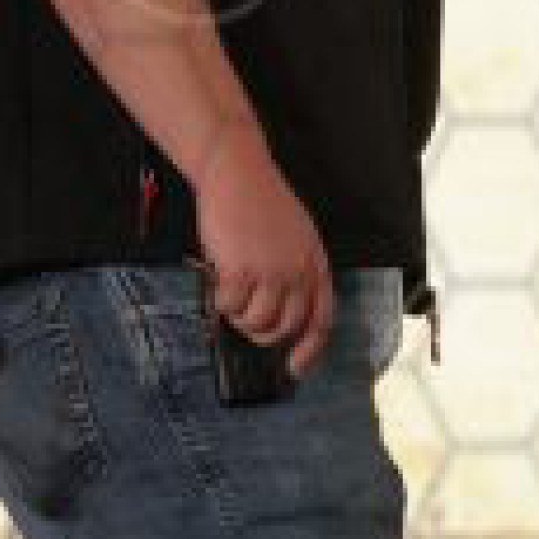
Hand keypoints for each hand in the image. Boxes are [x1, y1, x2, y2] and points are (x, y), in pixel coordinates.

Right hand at [194, 126, 334, 377]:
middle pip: (285, 326)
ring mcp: (271, 273)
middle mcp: (298, 271)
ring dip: (239, 315)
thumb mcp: (294, 235)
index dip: (310, 349)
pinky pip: (229, 307)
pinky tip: (217, 276)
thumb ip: (295, 270)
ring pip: (256, 323)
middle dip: (262, 332)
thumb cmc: (260, 200)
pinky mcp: (241, 271)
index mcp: (315, 262)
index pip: (322, 318)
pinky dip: (220, 299)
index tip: (295, 367)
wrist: (236, 170)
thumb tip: (281, 311)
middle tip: (243, 315)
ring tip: (229, 290)